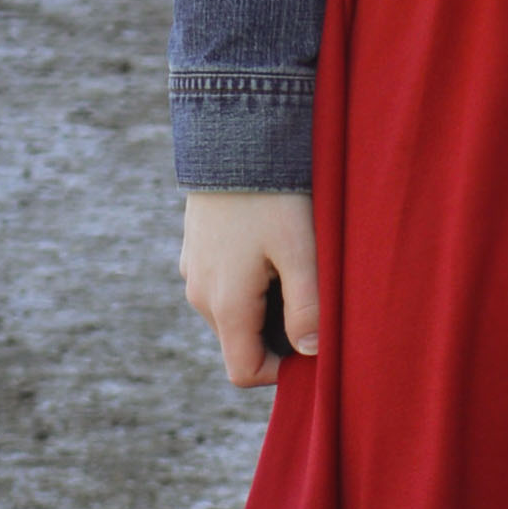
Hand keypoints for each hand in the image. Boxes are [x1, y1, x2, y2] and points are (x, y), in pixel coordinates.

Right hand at [180, 188, 319, 387]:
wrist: (231, 136)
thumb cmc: (273, 195)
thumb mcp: (300, 251)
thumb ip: (307, 307)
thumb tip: (312, 352)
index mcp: (225, 304)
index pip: (244, 372)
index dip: (280, 372)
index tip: (313, 346)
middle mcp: (200, 295)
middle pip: (239, 343)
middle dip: (276, 336)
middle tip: (313, 300)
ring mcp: (193, 271)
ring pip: (232, 314)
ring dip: (263, 307)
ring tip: (294, 267)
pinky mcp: (195, 251)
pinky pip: (222, 286)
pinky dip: (248, 283)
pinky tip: (271, 248)